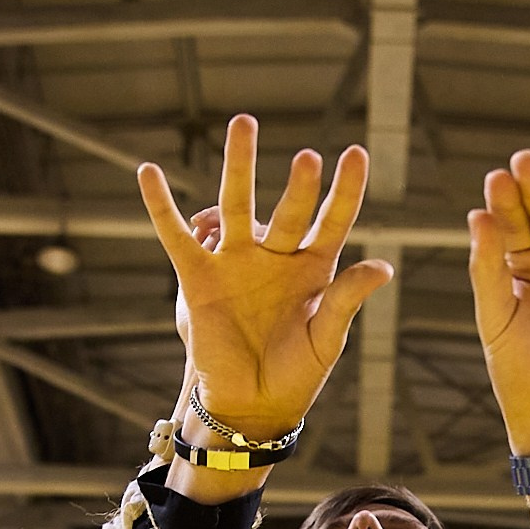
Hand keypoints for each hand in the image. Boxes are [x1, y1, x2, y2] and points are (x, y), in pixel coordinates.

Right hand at [138, 115, 391, 436]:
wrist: (250, 404)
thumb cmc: (297, 374)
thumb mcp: (327, 339)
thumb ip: (346, 299)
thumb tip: (383, 267)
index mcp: (313, 268)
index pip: (333, 219)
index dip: (345, 190)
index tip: (356, 153)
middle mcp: (275, 256)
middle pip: (288, 208)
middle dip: (299, 184)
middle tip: (308, 157)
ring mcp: (236, 262)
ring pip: (237, 204)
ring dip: (240, 165)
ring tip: (244, 123)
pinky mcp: (198, 277)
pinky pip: (176, 236)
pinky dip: (161, 206)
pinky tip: (147, 172)